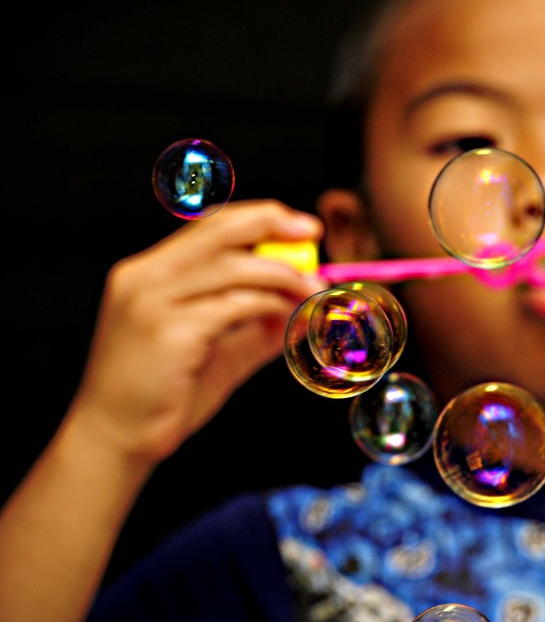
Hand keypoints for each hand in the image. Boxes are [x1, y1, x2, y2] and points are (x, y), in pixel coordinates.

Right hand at [70, 199, 325, 465]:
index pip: (209, 226)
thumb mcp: (222, 351)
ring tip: (312, 291)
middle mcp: (144, 277)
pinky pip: (231, 305)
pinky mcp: (167, 330)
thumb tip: (310, 310)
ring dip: (282, 274)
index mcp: (148, 273)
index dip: (259, 218)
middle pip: (219, 230)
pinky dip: (268, 305)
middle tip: (313, 233)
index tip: (301, 226)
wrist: (116, 440)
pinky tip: (287, 316)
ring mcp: (151, 301)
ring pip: (232, 267)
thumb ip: (261, 327)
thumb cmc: (165, 396)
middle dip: (272, 223)